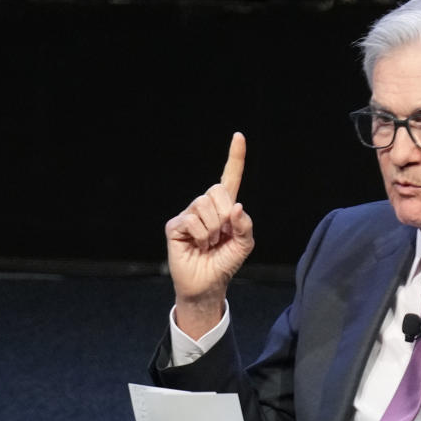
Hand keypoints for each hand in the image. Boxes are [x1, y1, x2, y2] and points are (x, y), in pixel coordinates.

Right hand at [165, 132, 254, 337]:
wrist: (207, 284)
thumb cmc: (225, 262)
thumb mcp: (244, 245)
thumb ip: (245, 225)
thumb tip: (237, 207)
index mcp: (224, 207)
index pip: (230, 177)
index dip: (235, 157)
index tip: (239, 136)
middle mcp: (205, 205)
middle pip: (217, 191)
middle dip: (225, 215)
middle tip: (221, 236)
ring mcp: (188, 214)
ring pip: (205, 206)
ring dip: (213, 229)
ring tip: (209, 243)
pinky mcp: (175, 225)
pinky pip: (192, 220)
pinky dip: (201, 235)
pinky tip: (198, 245)